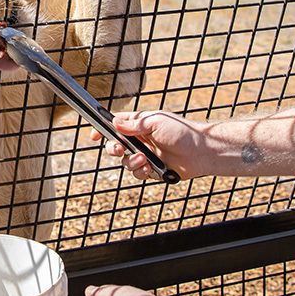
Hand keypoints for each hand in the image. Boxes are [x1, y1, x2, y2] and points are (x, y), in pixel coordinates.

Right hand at [88, 111, 210, 180]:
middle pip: (116, 145)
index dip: (103, 130)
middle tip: (118, 150)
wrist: (201, 152)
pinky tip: (149, 168)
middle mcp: (140, 139)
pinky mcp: (152, 169)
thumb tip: (114, 123)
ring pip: (125, 162)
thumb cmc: (182, 132)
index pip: (115, 125)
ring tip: (143, 160)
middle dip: (114, 149)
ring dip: (131, 162)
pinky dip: (140, 172)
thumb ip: (134, 124)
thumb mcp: (155, 122)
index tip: (93, 136)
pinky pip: (137, 173)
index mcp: (139, 123)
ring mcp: (145, 154)